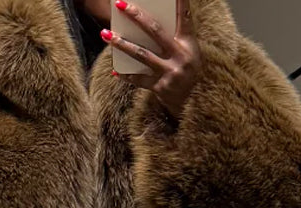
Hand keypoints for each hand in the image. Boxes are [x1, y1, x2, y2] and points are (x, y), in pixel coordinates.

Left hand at [104, 0, 201, 118]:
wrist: (193, 103)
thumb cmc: (188, 72)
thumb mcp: (189, 52)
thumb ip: (173, 38)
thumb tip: (146, 23)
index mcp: (188, 43)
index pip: (184, 16)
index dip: (180, 1)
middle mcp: (180, 56)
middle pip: (155, 31)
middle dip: (136, 16)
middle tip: (120, 4)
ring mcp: (169, 72)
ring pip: (141, 54)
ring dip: (121, 44)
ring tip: (106, 34)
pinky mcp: (160, 87)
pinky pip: (139, 80)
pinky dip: (126, 75)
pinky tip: (114, 71)